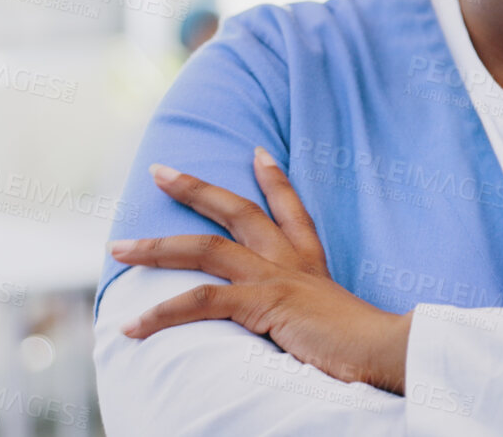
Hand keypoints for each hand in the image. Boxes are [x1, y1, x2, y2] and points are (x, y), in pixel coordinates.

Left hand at [108, 149, 411, 393]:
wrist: (383, 350)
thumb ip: (311, 312)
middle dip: (194, 188)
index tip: (258, 151)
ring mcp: (274, 277)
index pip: (291, 208)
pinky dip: (161, 314)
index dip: (274, 178)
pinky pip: (199, 302)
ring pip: (204, 249)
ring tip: (119, 248)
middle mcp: (290, 260)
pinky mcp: (261, 301)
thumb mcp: (333, 318)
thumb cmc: (363, 345)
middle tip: (160, 170)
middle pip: (236, 210)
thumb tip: (298, 321)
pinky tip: (132, 326)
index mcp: (310, 262)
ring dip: (156, 247)